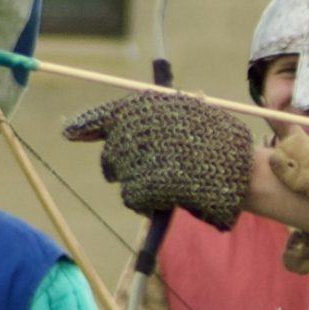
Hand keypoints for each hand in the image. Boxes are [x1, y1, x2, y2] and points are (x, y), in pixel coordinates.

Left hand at [64, 91, 253, 229]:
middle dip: (126, 164)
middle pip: (112, 154)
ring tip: (174, 181)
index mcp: (142, 108)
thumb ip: (160, 113)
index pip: (102, 116)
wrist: (239, 169)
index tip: (69, 132)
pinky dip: (148, 201)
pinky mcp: (140, 187)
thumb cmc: (220, 140)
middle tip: (157, 169)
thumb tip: (130, 113)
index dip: (84, 125)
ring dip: (141, 184)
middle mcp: (131, 131)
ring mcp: (134, 160)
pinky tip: (172, 197)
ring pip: (123, 179)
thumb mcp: (192, 114)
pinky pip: (134, 198)